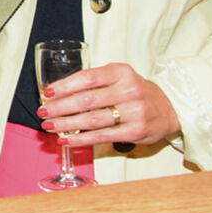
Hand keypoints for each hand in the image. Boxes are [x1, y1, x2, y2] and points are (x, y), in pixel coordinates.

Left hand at [37, 62, 180, 146]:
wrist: (168, 108)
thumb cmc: (135, 91)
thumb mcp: (119, 77)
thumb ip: (95, 80)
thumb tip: (58, 91)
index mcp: (122, 72)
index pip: (88, 78)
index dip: (65, 86)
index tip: (48, 92)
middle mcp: (129, 91)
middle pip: (87, 100)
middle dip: (60, 107)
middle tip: (43, 111)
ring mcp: (133, 113)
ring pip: (92, 120)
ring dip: (66, 124)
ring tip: (49, 125)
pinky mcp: (134, 132)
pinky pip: (101, 137)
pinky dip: (80, 139)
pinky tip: (65, 140)